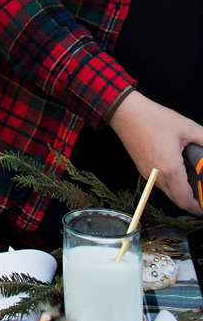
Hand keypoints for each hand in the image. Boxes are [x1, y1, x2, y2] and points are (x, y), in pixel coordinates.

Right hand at [110, 91, 202, 214]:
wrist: (125, 112)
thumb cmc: (153, 118)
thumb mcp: (186, 126)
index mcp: (170, 169)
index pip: (185, 200)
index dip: (197, 208)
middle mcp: (157, 175)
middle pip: (176, 200)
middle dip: (190, 201)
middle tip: (200, 193)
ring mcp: (147, 173)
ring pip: (167, 191)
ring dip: (179, 191)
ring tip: (190, 179)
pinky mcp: (141, 168)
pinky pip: (158, 182)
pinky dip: (169, 183)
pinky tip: (175, 169)